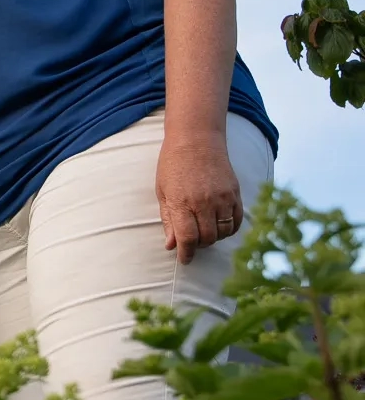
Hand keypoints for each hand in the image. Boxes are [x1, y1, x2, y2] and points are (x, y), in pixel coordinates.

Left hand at [156, 135, 242, 263]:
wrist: (196, 140)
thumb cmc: (173, 165)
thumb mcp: (162, 191)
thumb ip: (168, 219)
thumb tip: (171, 245)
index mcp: (181, 202)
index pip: (187, 238)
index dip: (185, 253)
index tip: (184, 259)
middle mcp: (204, 202)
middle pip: (207, 238)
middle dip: (198, 245)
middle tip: (192, 243)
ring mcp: (222, 198)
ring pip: (223, 232)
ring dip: (214, 238)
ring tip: (204, 232)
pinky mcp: (235, 193)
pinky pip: (237, 221)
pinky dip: (229, 229)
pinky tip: (219, 226)